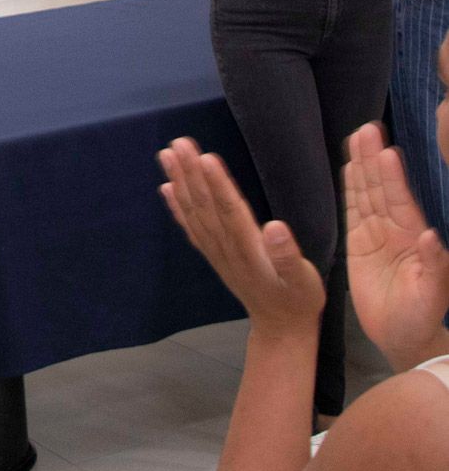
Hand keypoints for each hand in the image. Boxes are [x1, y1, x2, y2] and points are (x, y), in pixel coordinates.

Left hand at [160, 137, 324, 337]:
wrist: (280, 328)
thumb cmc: (298, 299)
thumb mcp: (303, 281)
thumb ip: (288, 256)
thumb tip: (275, 227)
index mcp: (248, 249)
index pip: (229, 210)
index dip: (216, 184)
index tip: (204, 157)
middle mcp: (226, 247)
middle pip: (206, 205)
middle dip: (192, 173)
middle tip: (179, 142)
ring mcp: (215, 251)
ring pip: (194, 212)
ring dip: (180, 182)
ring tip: (167, 155)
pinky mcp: (212, 254)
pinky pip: (191, 227)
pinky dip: (177, 207)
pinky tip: (166, 188)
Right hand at [344, 121, 448, 369]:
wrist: (405, 338)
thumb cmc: (423, 318)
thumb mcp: (433, 295)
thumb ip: (435, 266)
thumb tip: (431, 236)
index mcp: (413, 238)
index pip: (400, 201)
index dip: (393, 177)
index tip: (386, 151)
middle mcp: (394, 229)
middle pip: (380, 188)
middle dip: (373, 159)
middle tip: (366, 129)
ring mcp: (375, 234)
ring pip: (366, 193)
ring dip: (360, 166)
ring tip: (356, 137)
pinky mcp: (357, 244)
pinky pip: (352, 211)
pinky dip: (349, 188)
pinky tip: (347, 168)